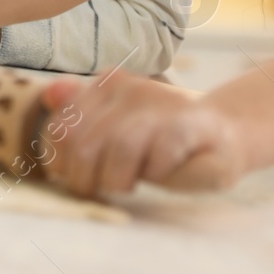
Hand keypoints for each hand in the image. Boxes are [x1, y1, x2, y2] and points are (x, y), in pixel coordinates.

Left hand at [39, 71, 244, 197]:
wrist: (223, 134)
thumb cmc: (161, 139)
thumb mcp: (116, 130)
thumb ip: (79, 115)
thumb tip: (50, 94)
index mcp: (107, 85)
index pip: (61, 128)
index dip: (63, 163)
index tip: (79, 177)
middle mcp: (130, 89)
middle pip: (83, 144)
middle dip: (86, 178)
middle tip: (102, 188)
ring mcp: (161, 105)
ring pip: (120, 148)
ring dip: (119, 179)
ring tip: (128, 185)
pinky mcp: (190, 124)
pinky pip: (161, 153)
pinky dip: (157, 172)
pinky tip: (161, 173)